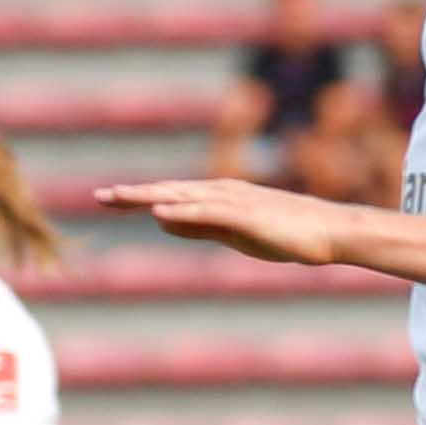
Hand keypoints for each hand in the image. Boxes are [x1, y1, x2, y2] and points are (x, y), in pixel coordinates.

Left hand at [95, 176, 348, 267]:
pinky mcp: (246, 214)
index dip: (138, 197)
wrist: (327, 231)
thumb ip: (198, 226)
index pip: (170, 196)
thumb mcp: (232, 233)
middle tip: (99, 196)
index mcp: (217, 197)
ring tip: (118, 198)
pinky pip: (209, 211)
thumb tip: (161, 219)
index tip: (108, 200)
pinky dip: (183, 209)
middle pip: (168, 191)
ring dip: (150, 195)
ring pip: (182, 196)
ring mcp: (233, 201)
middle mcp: (221, 192)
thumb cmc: (285, 233)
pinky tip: (160, 210)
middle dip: (133, 194)